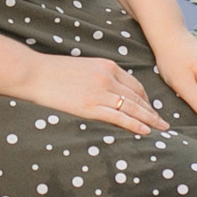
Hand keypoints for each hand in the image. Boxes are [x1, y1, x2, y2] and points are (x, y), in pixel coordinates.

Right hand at [3, 51, 170, 136]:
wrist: (34, 73)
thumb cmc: (53, 72)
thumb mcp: (82, 68)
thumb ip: (99, 78)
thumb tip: (108, 93)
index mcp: (107, 66)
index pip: (135, 85)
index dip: (146, 99)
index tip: (151, 109)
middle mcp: (108, 77)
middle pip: (137, 97)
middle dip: (151, 111)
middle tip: (162, 122)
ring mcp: (100, 92)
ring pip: (132, 107)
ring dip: (149, 119)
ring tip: (160, 128)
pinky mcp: (90, 106)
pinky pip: (119, 116)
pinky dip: (135, 124)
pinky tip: (145, 131)